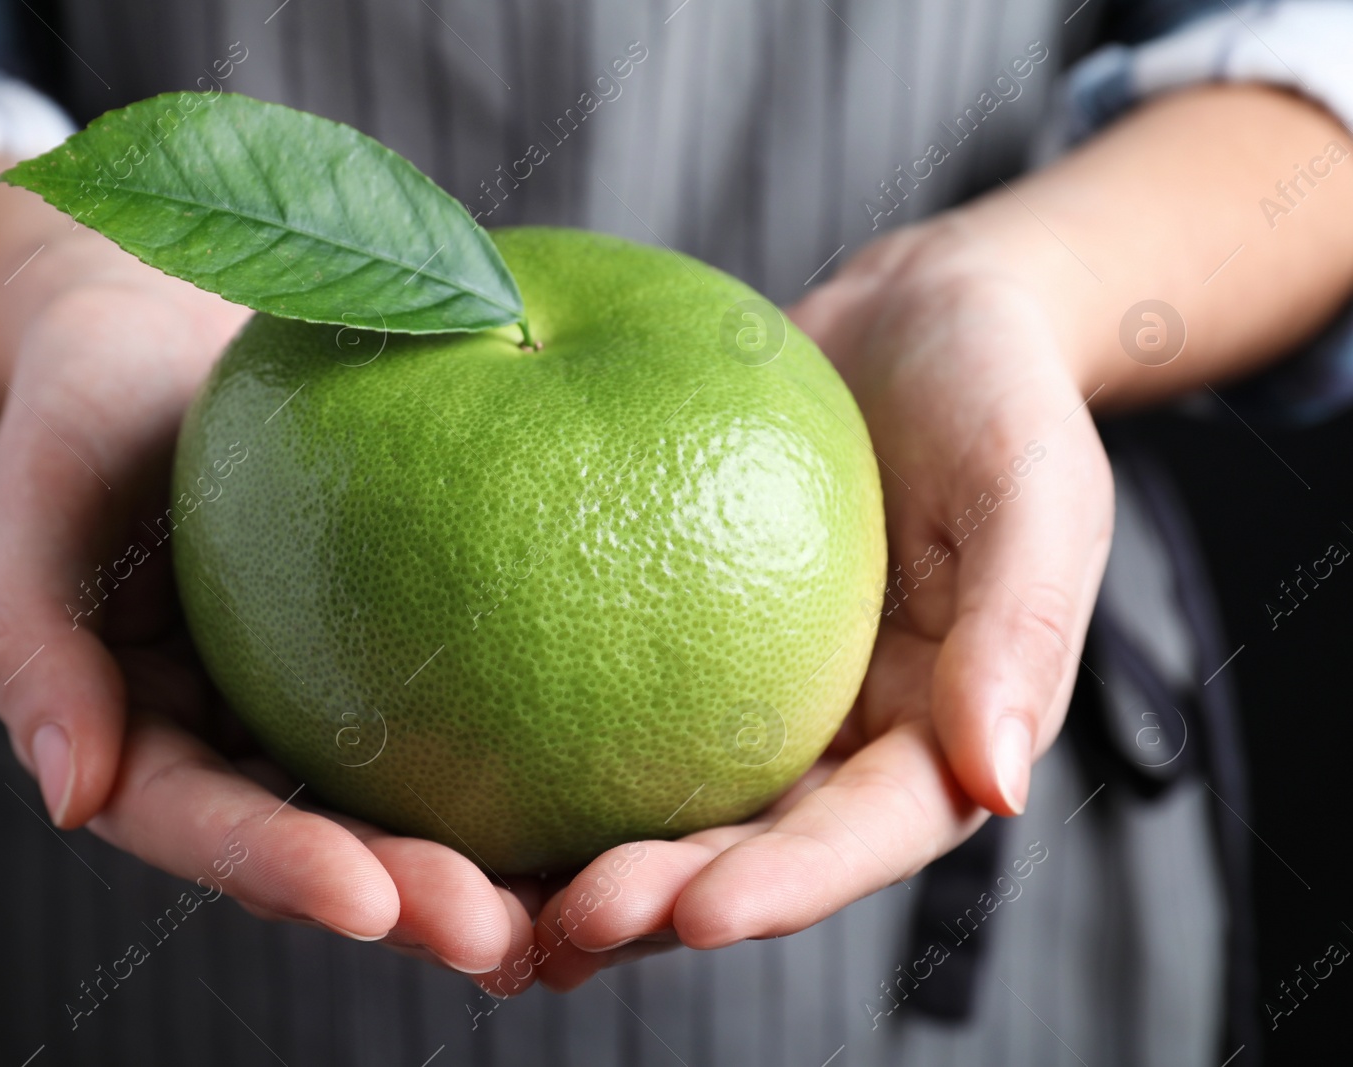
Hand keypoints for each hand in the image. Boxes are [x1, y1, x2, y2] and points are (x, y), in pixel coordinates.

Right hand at [0, 270, 537, 978]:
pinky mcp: (398, 658)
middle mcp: (239, 745)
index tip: (369, 898)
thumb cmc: (84, 414)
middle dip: (406, 903)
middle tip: (497, 933)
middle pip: (321, 848)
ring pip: (404, 806)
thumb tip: (71, 794)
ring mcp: (321, 708)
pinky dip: (528, 761)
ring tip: (578, 899)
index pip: (202, 823)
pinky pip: (461, 713)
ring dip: (486, 866)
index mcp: (143, 738)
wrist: (168, 345)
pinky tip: (615, 787)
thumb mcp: (31, 502)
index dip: (279, 868)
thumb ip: (31, 642)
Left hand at [532, 221, 1113, 989]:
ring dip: (585, 869)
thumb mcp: (1034, 486)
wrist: (912, 322)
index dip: (788, 888)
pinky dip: (546, 761)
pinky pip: (612, 714)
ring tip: (493, 905)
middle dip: (661, 906)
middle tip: (566, 924)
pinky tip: (462, 788)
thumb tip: (1002, 787)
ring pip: (669, 813)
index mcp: (937, 735)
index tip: (699, 915)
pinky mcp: (677, 649)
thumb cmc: (994, 392)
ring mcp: (754, 704)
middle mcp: (839, 744)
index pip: (867, 835)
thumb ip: (1021, 629)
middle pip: (749, 855)